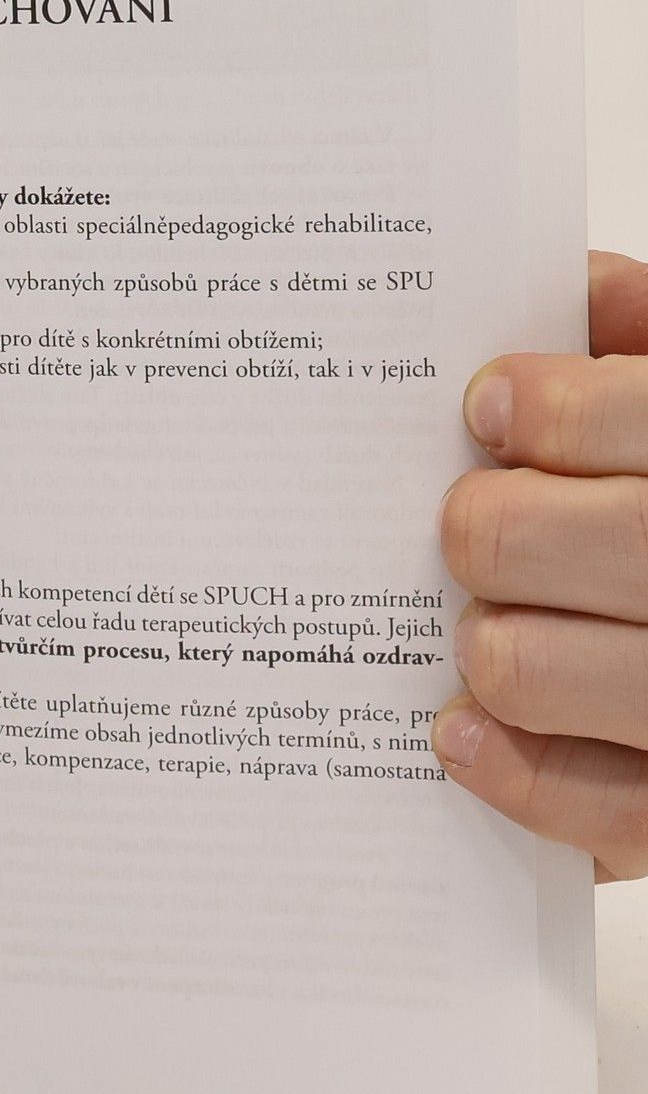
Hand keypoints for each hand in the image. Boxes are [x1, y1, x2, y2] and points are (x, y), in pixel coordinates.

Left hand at [435, 251, 647, 877]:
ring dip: (486, 638)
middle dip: (485, 525)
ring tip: (494, 622)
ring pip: (520, 663)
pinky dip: (502, 764)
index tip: (492, 408)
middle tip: (475, 524)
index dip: (545, 407)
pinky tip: (463, 724)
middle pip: (534, 537)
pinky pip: (580, 804)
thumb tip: (569, 289)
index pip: (633, 416)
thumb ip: (646, 343)